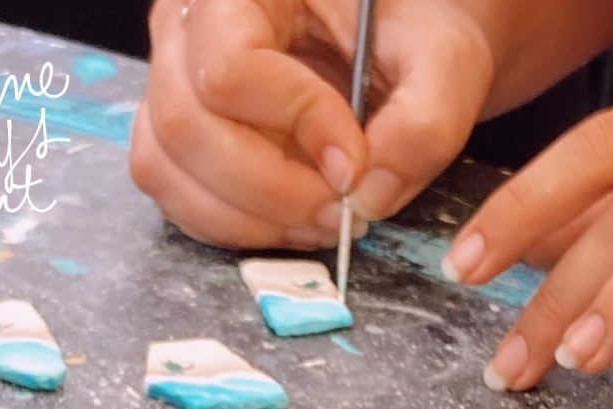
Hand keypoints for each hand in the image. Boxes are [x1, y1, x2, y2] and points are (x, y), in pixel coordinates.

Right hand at [130, 0, 494, 248]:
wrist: (399, 38)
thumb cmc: (412, 31)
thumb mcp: (445, 60)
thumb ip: (423, 125)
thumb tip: (367, 198)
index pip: (231, 68)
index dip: (294, 126)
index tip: (355, 160)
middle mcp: (186, 26)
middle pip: (186, 125)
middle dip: (270, 189)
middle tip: (341, 213)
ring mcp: (171, 81)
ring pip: (166, 167)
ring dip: (247, 217)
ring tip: (323, 220)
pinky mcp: (175, 132)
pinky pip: (174, 193)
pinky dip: (232, 225)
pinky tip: (294, 221)